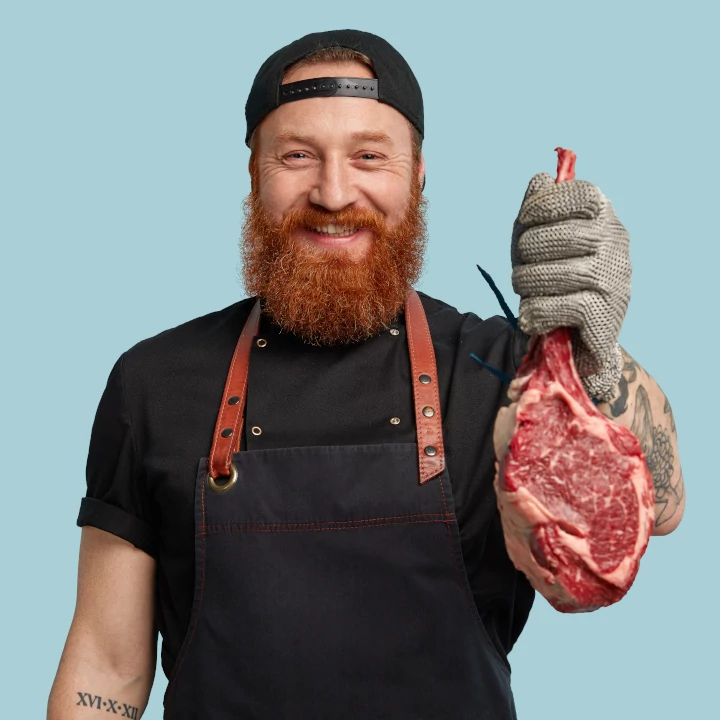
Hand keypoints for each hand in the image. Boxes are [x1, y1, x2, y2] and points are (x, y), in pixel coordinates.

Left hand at [511, 172, 630, 385]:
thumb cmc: (553, 283)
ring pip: (551, 273)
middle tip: (523, 270)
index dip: (546, 204)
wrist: (575, 343)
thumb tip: (540, 179)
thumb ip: (536, 211)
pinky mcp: (605, 313)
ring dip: (526, 285)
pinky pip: (558, 306)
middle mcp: (616, 244)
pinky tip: (533, 317)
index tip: (525, 221)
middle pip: (558, 236)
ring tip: (527, 293)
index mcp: (603, 218)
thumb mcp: (538, 244)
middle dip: (525, 254)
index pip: (582, 194)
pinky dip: (535, 313)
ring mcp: (614, 278)